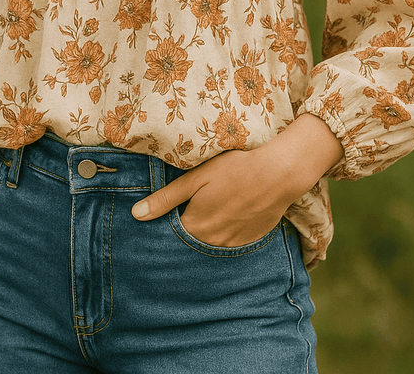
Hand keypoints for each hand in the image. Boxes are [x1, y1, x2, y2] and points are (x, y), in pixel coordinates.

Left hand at [131, 113, 342, 247]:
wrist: (278, 173)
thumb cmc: (234, 169)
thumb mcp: (196, 178)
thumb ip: (166, 198)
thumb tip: (136, 215)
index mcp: (196, 227)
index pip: (171, 236)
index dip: (166, 224)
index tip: (165, 214)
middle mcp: (213, 243)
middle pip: (190, 242)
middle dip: (185, 230)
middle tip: (190, 209)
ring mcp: (233, 245)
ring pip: (210, 244)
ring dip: (206, 234)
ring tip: (210, 211)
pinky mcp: (250, 241)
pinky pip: (230, 243)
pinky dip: (225, 233)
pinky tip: (229, 215)